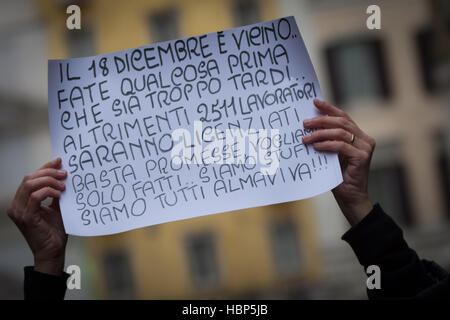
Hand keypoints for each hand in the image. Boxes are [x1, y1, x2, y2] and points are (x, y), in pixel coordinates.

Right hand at [7, 158, 67, 274]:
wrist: (53, 251)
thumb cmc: (55, 231)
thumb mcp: (56, 207)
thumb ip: (56, 192)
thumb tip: (63, 173)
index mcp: (21, 201)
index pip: (30, 178)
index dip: (44, 168)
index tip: (59, 161)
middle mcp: (16, 205)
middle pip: (29, 178)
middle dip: (48, 172)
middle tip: (65, 173)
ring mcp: (18, 211)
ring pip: (30, 184)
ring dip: (49, 180)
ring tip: (64, 185)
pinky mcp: (26, 217)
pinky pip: (35, 196)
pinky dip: (48, 191)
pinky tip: (60, 193)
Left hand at [302, 99, 375, 225]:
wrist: (350, 198)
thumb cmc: (338, 176)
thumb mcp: (331, 155)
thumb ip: (326, 141)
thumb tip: (308, 127)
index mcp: (358, 135)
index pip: (343, 117)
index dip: (329, 108)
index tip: (314, 102)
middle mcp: (365, 139)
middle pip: (341, 122)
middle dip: (321, 120)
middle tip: (304, 123)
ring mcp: (365, 147)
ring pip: (340, 132)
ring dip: (319, 133)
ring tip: (305, 137)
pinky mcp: (362, 157)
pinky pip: (341, 146)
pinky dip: (326, 145)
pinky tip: (315, 147)